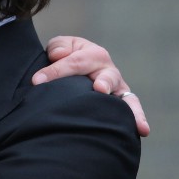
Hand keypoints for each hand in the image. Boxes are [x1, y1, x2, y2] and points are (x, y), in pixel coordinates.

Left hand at [32, 35, 149, 136]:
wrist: (76, 73)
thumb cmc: (66, 59)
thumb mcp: (60, 48)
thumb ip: (59, 47)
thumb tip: (60, 55)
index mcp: (93, 54)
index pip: (74, 62)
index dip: (55, 71)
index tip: (37, 81)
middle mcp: (108, 71)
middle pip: (107, 77)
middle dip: (104, 82)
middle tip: (99, 89)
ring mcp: (117, 89)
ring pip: (125, 97)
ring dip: (126, 106)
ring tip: (126, 115)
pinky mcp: (120, 105)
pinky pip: (131, 112)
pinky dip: (138, 120)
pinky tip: (142, 130)